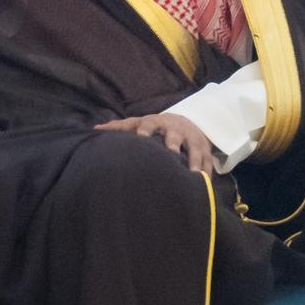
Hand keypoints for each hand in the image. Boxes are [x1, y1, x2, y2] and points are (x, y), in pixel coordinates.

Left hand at [105, 110, 223, 174]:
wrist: (186, 122)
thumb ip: (120, 127)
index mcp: (157, 122)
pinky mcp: (205, 149)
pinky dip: (208, 170)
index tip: (142, 137)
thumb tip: (95, 129)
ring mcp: (193, 139)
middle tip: (172, 152)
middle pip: (176, 135)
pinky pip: (208, 160)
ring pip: (196, 149)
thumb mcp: (139, 123)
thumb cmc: (155, 127)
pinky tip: (206, 182)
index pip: (150, 123)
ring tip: (195, 174)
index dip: (146, 130)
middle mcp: (176, 129)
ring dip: (196, 160)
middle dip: (174, 143)